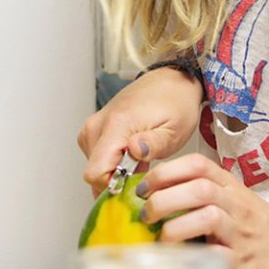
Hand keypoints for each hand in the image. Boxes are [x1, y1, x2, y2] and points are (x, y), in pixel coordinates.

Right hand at [77, 68, 205, 190]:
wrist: (170, 82)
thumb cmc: (175, 104)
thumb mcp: (175, 129)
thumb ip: (155, 144)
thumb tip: (134, 151)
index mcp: (116, 125)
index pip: (95, 173)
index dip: (114, 186)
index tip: (135, 184)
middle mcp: (97, 125)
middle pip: (95, 173)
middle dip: (117, 180)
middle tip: (143, 170)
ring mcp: (93, 127)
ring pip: (95, 168)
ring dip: (116, 172)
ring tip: (140, 161)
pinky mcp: (94, 129)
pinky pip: (97, 158)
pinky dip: (113, 163)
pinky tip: (132, 156)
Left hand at [138, 154, 268, 268]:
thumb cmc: (260, 228)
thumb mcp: (234, 202)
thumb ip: (201, 197)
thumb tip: (153, 201)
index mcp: (230, 187)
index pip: (198, 164)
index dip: (165, 172)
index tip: (144, 188)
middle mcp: (236, 205)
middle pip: (198, 188)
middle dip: (163, 200)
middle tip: (147, 215)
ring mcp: (241, 233)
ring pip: (207, 217)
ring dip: (175, 228)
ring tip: (163, 240)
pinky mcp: (244, 262)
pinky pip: (216, 256)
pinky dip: (194, 258)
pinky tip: (180, 263)